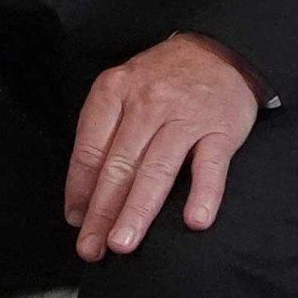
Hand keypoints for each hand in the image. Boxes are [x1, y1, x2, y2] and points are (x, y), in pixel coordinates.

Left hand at [64, 34, 262, 262]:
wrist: (220, 50)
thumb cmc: (163, 79)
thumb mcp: (123, 90)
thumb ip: (102, 134)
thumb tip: (81, 196)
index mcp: (113, 92)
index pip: (89, 150)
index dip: (79, 190)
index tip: (76, 220)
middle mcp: (146, 104)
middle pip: (118, 166)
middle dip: (101, 211)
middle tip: (91, 247)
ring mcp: (185, 116)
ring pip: (156, 169)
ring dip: (138, 209)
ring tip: (123, 242)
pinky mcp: (221, 128)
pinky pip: (211, 165)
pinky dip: (204, 193)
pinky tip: (195, 221)